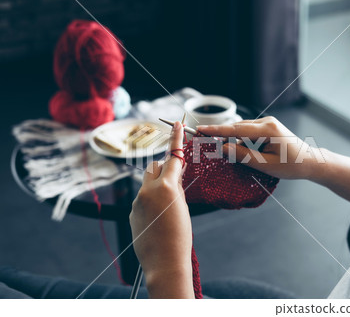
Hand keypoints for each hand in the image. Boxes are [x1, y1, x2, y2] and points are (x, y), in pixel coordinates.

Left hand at [129, 121, 193, 297]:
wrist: (164, 261)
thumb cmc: (180, 237)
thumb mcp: (183, 206)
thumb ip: (176, 187)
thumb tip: (173, 175)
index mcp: (165, 187)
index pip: (172, 157)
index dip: (175, 139)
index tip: (176, 123)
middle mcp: (147, 190)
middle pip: (154, 167)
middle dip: (164, 168)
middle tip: (175, 180)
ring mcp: (137, 201)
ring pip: (147, 183)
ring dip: (157, 187)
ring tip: (168, 209)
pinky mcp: (131, 212)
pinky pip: (142, 199)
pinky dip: (150, 202)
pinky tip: (158, 220)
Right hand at [197, 116, 325, 179]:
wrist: (310, 161)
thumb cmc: (292, 166)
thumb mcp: (266, 165)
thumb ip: (244, 156)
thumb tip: (224, 148)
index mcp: (267, 129)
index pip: (236, 129)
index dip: (217, 130)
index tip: (201, 129)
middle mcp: (267, 122)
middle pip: (238, 129)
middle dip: (226, 139)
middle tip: (213, 148)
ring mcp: (268, 123)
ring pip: (243, 132)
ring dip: (239, 144)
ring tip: (250, 159)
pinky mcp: (268, 128)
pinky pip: (249, 134)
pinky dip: (246, 144)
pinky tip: (253, 156)